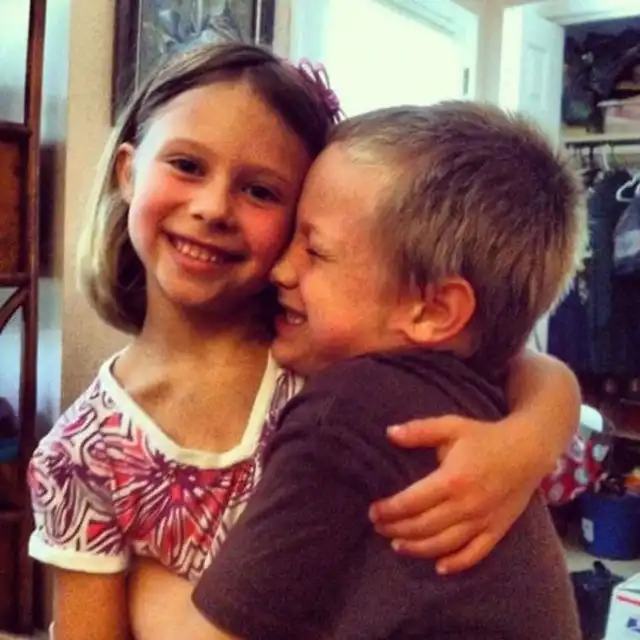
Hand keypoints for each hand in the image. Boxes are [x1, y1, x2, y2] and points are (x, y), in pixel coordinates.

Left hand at [369, 415, 540, 574]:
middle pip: (423, 527)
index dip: (389, 510)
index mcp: (451, 480)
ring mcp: (482, 521)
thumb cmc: (485, 437)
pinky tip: (439, 567)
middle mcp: (466, 506)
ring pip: (444, 544)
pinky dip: (456, 564)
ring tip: (397, 546)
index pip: (411, 502)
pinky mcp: (497, 530)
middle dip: (397, 530)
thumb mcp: (451, 426)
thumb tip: (390, 433)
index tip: (373, 512)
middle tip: (379, 528)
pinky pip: (475, 554)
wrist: (529, 450)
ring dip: (418, 548)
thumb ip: (420, 431)